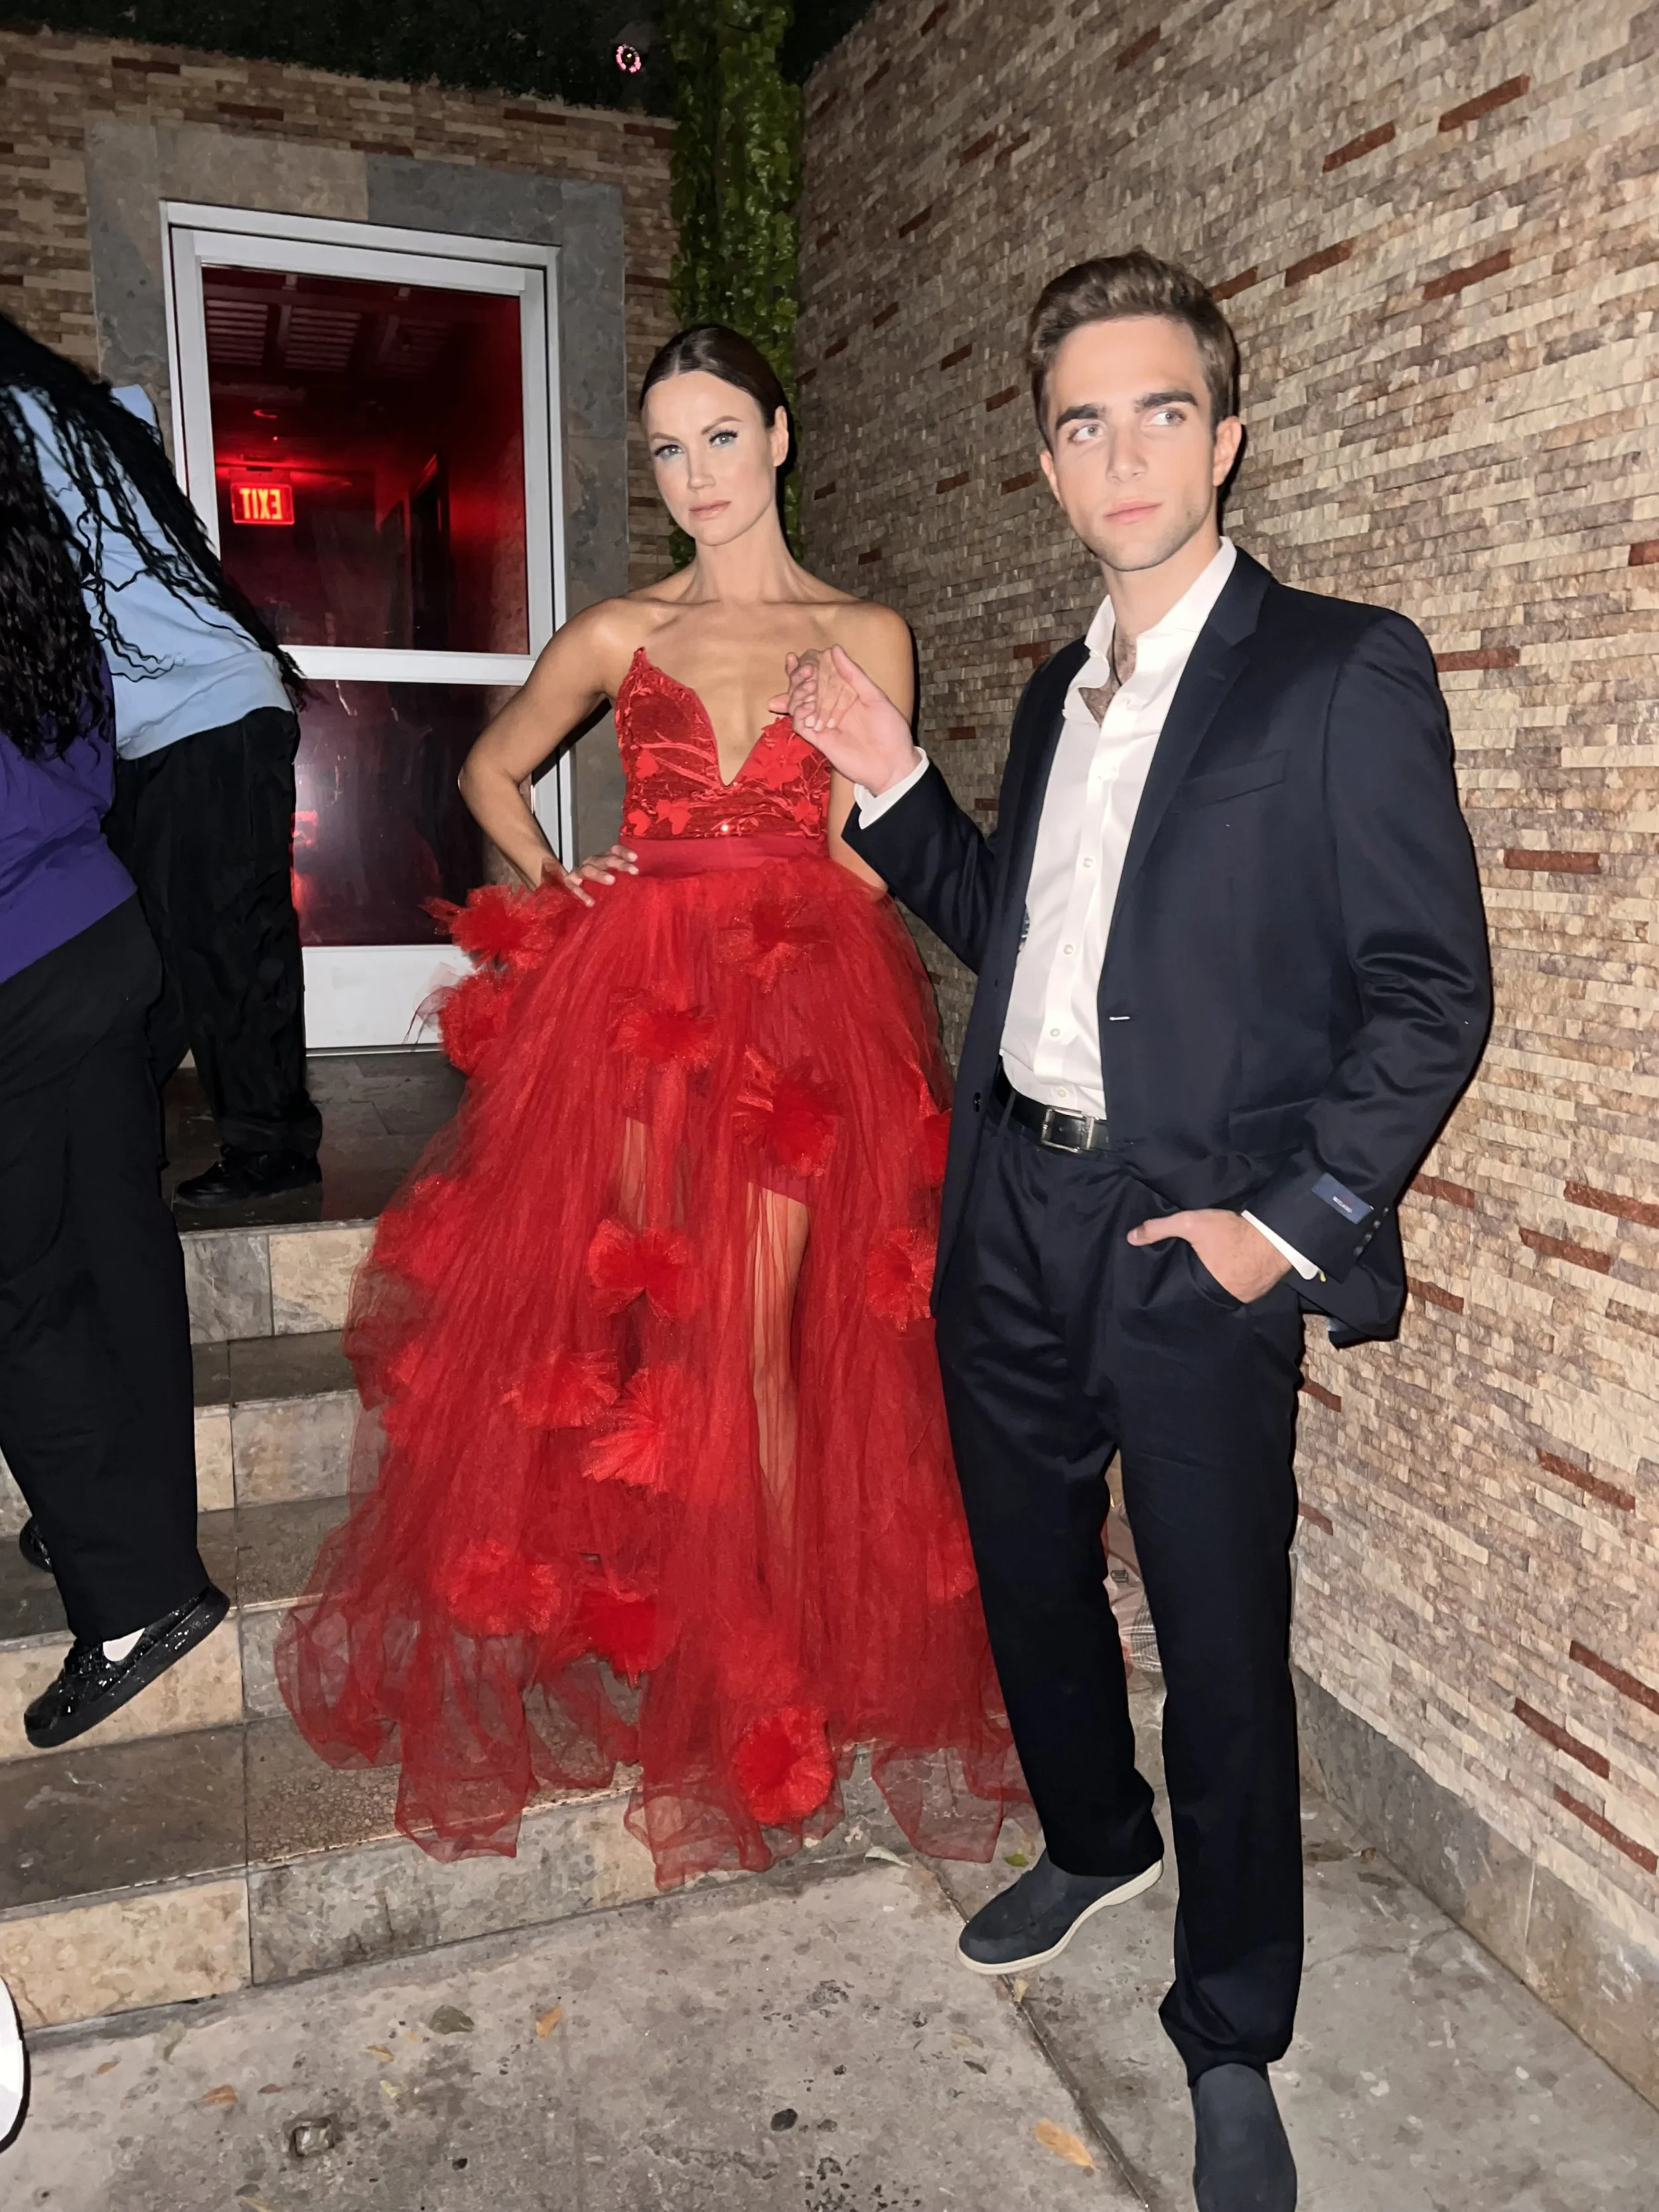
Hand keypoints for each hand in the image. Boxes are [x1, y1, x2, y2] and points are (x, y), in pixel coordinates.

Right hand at [552, 844, 636, 908]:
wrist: (574, 894)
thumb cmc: (600, 889)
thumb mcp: (614, 883)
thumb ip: (625, 881)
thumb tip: (646, 885)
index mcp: (604, 860)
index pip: (613, 850)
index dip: (624, 852)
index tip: (635, 858)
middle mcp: (592, 863)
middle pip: (604, 859)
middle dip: (619, 863)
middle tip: (633, 871)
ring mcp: (579, 872)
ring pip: (588, 869)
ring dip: (600, 874)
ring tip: (612, 881)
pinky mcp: (569, 883)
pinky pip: (573, 887)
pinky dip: (582, 893)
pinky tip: (590, 902)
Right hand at [767, 644, 918, 793]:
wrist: (892, 764)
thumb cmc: (890, 730)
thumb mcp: (875, 696)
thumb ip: (853, 675)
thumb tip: (834, 649)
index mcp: (844, 693)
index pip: (818, 676)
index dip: (804, 666)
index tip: (797, 657)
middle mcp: (831, 707)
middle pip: (803, 689)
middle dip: (797, 678)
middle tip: (803, 672)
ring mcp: (823, 723)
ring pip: (798, 705)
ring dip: (798, 693)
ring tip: (808, 689)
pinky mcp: (819, 740)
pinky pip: (800, 724)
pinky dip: (800, 713)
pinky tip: (808, 707)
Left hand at [1126, 1209, 1290, 1302]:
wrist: (1274, 1235)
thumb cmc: (1231, 1231)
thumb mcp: (1190, 1224)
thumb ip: (1159, 1228)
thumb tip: (1131, 1237)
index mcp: (1205, 1287)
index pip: (1184, 1294)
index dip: (1178, 1288)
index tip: (1171, 1282)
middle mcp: (1225, 1298)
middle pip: (1204, 1294)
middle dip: (1197, 1286)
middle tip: (1192, 1274)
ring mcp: (1244, 1297)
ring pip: (1223, 1294)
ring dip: (1217, 1285)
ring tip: (1211, 1273)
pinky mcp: (1258, 1292)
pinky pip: (1241, 1291)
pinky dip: (1235, 1283)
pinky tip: (1231, 1272)